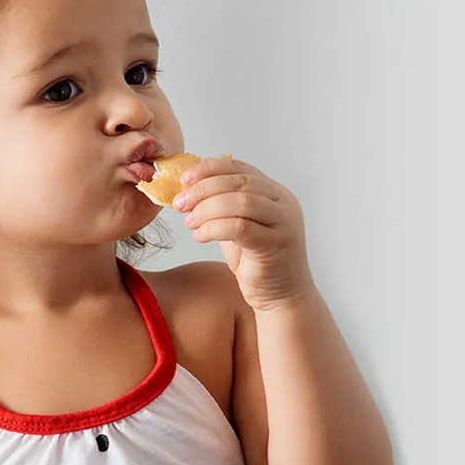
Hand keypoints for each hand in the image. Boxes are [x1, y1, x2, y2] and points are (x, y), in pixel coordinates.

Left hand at [174, 156, 316, 311]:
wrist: (281, 297)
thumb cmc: (257, 262)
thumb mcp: (237, 227)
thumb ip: (222, 207)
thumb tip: (188, 191)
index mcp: (274, 193)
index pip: (239, 167)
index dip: (208, 169)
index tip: (184, 180)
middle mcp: (283, 203)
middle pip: (238, 182)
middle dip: (203, 189)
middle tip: (181, 203)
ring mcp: (283, 222)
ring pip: (240, 202)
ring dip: (206, 209)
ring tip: (189, 221)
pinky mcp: (276, 244)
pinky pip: (239, 228)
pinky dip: (214, 228)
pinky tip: (200, 236)